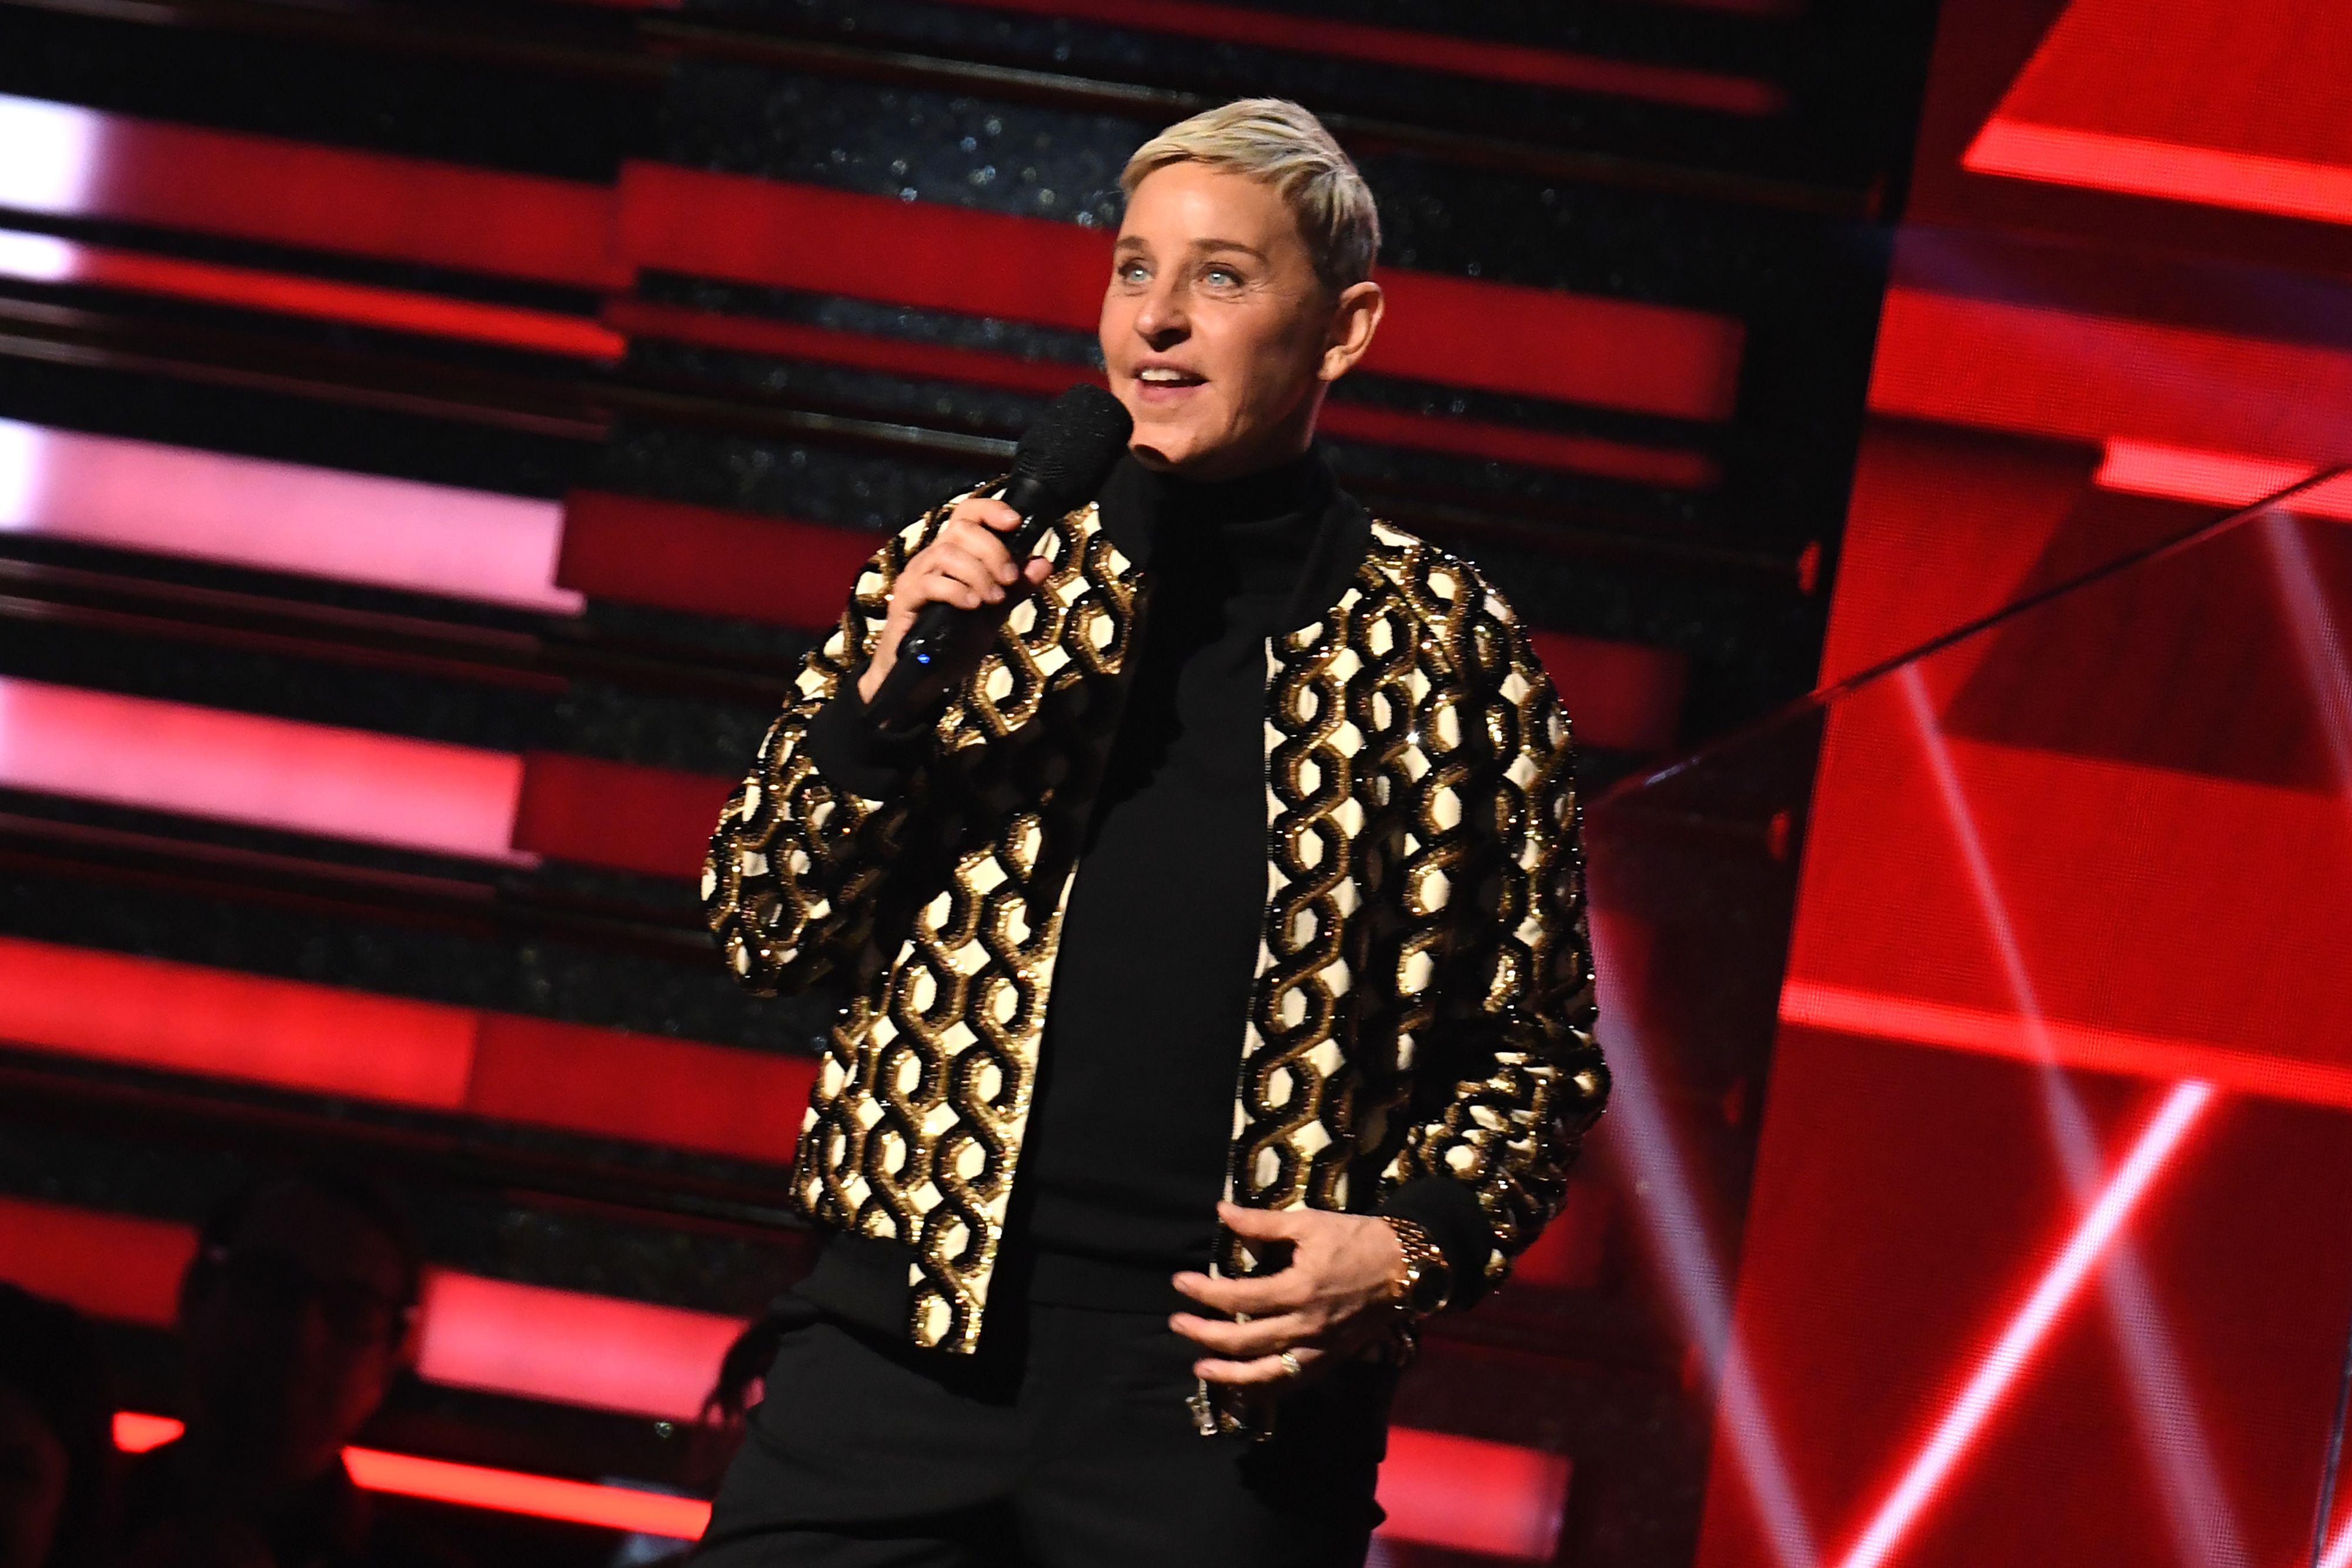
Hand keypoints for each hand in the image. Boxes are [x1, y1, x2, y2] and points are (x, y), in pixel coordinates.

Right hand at [857, 495, 1053, 705]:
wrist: (924, 681)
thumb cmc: (955, 643)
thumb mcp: (994, 614)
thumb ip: (1016, 589)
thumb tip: (1043, 562)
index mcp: (952, 554)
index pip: (967, 513)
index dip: (991, 510)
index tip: (1016, 522)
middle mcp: (930, 558)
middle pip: (961, 528)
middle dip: (994, 550)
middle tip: (1010, 579)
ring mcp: (914, 577)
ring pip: (947, 553)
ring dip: (979, 573)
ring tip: (994, 598)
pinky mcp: (904, 601)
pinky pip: (930, 583)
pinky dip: (957, 591)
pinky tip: (974, 606)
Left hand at [1170, 1201, 1405, 1388]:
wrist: (1406, 1266)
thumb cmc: (1356, 1239)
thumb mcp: (1308, 1223)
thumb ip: (1262, 1222)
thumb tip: (1221, 1211)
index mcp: (1298, 1289)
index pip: (1238, 1297)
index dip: (1204, 1292)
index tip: (1180, 1283)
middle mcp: (1306, 1326)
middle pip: (1244, 1341)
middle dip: (1205, 1335)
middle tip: (1177, 1324)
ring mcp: (1320, 1349)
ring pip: (1268, 1375)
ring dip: (1230, 1376)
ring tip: (1202, 1368)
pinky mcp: (1331, 1360)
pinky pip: (1293, 1382)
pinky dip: (1266, 1390)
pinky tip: (1244, 1387)